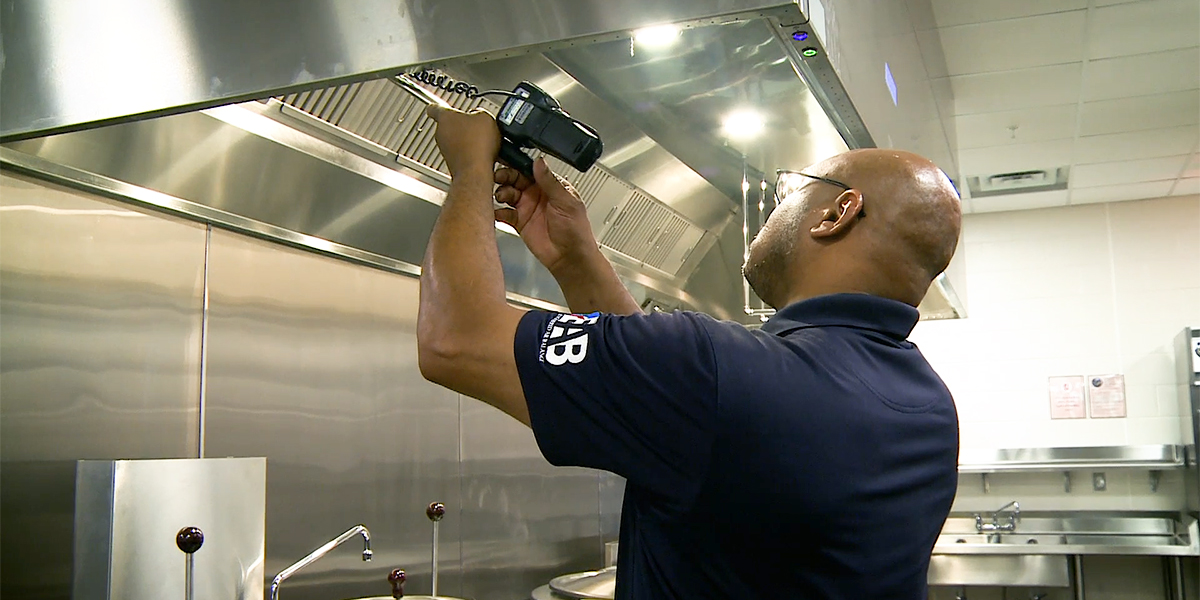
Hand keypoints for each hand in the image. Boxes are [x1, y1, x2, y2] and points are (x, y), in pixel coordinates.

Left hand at [425, 105, 500, 176]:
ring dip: (468, 140)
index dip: (437, 106)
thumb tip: (479, 116)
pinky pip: (462, 153)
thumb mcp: (485, 117)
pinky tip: (483, 154)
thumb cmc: (476, 145)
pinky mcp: (453, 163)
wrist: (475, 171)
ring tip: (483, 142)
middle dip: (463, 125)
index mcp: (445, 118)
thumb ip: (479, 113)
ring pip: (457, 140)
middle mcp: (441, 134)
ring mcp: (446, 150)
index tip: (435, 106)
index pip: (435, 108)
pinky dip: (471, 153)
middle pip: (450, 125)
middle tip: (476, 126)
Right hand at [494, 158, 598, 273]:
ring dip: (501, 192)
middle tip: (498, 177)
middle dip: (505, 176)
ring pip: (508, 193)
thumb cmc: (576, 230)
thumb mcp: (565, 201)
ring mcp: (527, 207)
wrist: (570, 258)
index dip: (518, 164)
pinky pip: (505, 213)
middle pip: (515, 179)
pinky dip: (498, 211)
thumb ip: (550, 182)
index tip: (507, 161)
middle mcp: (537, 194)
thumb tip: (539, 162)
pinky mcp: (519, 222)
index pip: (531, 169)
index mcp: (551, 186)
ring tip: (501, 196)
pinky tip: (497, 212)